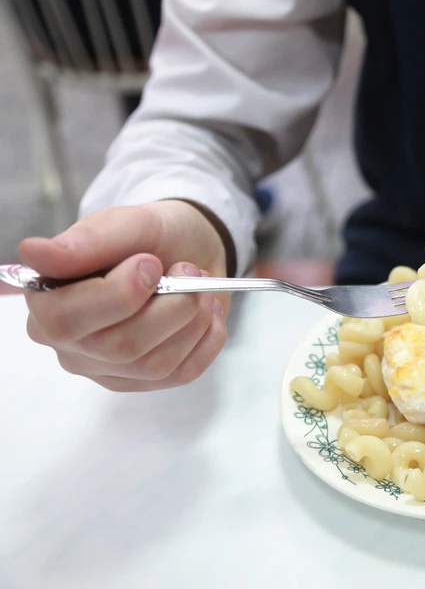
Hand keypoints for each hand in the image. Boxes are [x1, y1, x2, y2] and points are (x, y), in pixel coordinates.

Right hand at [20, 200, 230, 391]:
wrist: (190, 250)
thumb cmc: (148, 238)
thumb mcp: (123, 225)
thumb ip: (85, 241)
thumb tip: (34, 252)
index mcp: (47, 302)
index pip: (67, 322)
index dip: (119, 295)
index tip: (151, 263)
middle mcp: (70, 345)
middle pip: (119, 347)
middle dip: (170, 306)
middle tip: (188, 269)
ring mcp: (109, 369)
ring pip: (155, 365)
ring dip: (193, 319)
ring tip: (199, 285)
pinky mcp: (147, 381)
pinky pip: (184, 372)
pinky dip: (209, 338)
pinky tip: (207, 311)